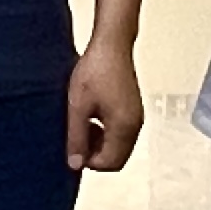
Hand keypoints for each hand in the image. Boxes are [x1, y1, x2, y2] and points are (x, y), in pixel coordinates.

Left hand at [67, 41, 144, 172]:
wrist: (111, 44)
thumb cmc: (94, 71)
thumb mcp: (78, 106)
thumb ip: (77, 137)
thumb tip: (75, 165)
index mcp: (124, 127)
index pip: (109, 163)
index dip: (89, 162)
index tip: (74, 146)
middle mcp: (135, 125)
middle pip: (117, 158)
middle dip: (96, 154)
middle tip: (78, 137)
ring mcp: (136, 117)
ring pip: (119, 146)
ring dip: (101, 144)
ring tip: (83, 125)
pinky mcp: (134, 108)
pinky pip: (122, 133)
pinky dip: (107, 133)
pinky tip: (93, 117)